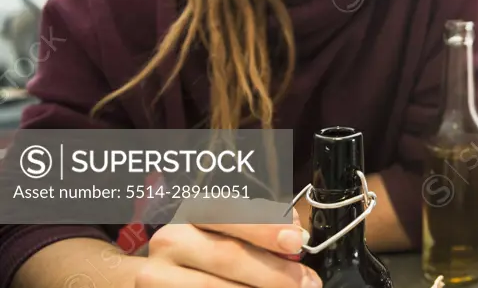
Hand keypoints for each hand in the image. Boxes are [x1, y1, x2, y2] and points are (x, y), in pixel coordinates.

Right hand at [136, 199, 319, 287]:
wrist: (162, 279)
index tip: (296, 241)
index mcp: (192, 212)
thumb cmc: (207, 251)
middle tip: (306, 283)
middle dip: (273, 272)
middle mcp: (170, 240)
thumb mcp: (230, 232)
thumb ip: (260, 228)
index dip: (263, 227)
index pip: (227, 212)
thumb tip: (295, 233)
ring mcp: (156, 276)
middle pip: (226, 255)